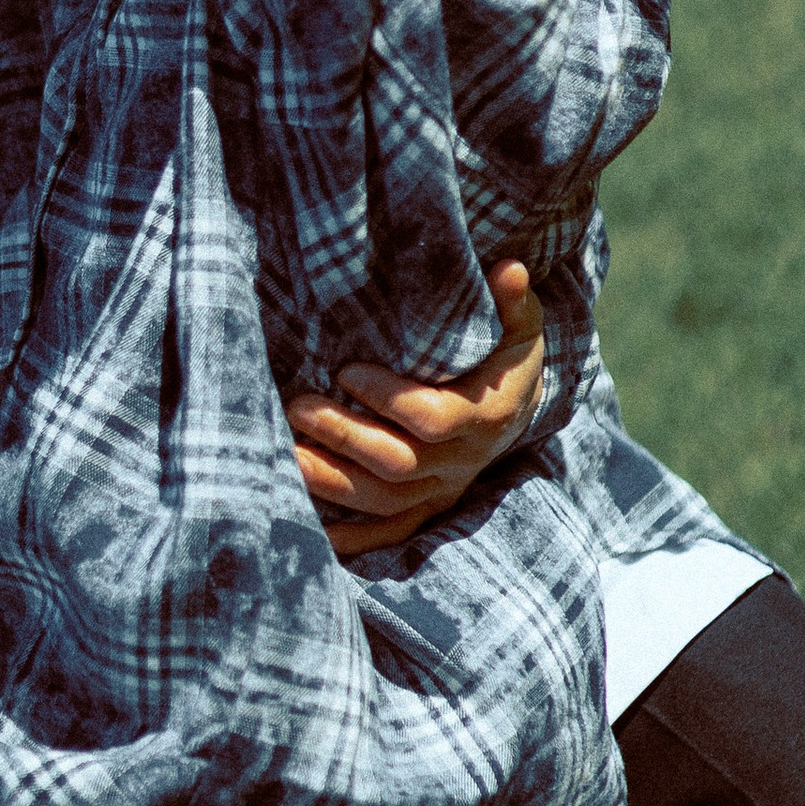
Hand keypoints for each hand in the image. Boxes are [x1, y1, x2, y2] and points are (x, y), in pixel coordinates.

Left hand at [288, 261, 546, 562]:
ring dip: (331, 481)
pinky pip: (386, 532)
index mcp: (483, 417)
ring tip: (285, 453)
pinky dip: (350, 537)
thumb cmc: (506, 355)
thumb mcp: (518, 325)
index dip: (389, 400)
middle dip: (344, 436)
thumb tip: (509, 268)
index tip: (348, 370)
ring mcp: (441, 491)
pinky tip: (310, 527)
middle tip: (298, 406)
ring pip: (383, 500)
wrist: (516, 407)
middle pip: (398, 463)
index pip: (432, 418)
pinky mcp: (425, 509)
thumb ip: (514, 301)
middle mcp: (462, 463)